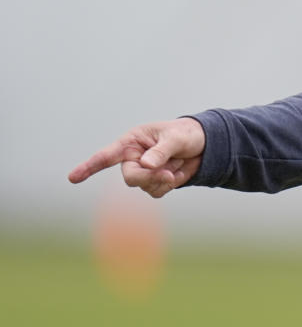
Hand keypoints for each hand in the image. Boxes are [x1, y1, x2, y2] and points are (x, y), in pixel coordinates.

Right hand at [68, 118, 205, 198]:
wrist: (203, 146)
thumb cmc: (186, 135)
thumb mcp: (176, 138)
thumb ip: (161, 151)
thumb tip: (145, 164)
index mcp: (132, 142)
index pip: (106, 156)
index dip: (89, 166)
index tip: (72, 178)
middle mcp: (133, 157)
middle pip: (130, 177)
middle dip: (149, 177)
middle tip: (167, 172)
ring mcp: (142, 171)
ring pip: (144, 186)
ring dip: (162, 180)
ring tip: (176, 164)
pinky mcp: (153, 182)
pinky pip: (156, 192)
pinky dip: (168, 185)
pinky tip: (177, 173)